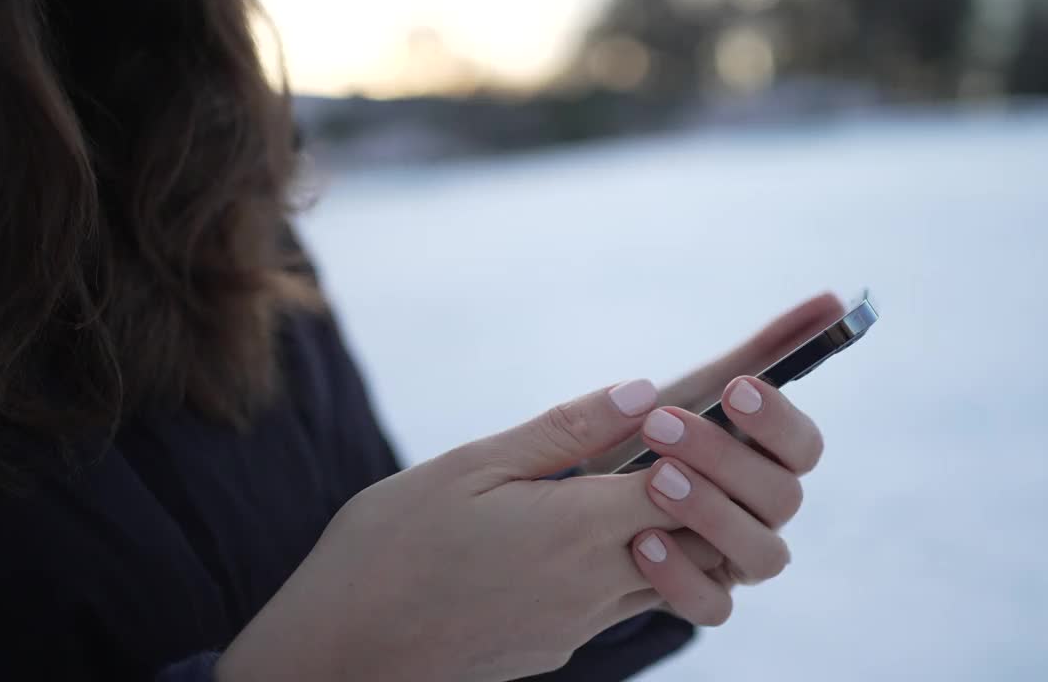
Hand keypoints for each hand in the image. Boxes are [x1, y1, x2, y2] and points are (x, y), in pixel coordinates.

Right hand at [217, 380, 715, 681]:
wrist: (337, 655)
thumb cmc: (388, 548)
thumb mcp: (471, 466)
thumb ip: (567, 431)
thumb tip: (646, 393)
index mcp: (577, 530)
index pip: (688, 488)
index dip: (703, 447)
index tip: (690, 415)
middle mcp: (595, 588)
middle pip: (701, 542)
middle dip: (709, 492)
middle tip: (686, 446)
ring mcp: (580, 626)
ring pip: (671, 579)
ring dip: (674, 531)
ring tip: (640, 482)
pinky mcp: (559, 648)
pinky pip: (624, 605)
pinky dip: (632, 565)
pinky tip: (586, 531)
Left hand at [624, 294, 841, 625]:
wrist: (576, 504)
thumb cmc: (648, 435)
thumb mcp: (693, 389)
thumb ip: (761, 349)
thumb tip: (834, 299)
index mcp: (771, 461)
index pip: (804, 447)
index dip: (779, 419)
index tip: (735, 389)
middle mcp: (763, 513)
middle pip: (783, 497)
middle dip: (726, 458)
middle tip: (660, 426)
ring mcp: (736, 560)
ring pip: (762, 555)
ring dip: (712, 515)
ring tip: (654, 481)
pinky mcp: (702, 600)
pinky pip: (713, 608)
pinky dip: (681, 578)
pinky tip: (638, 544)